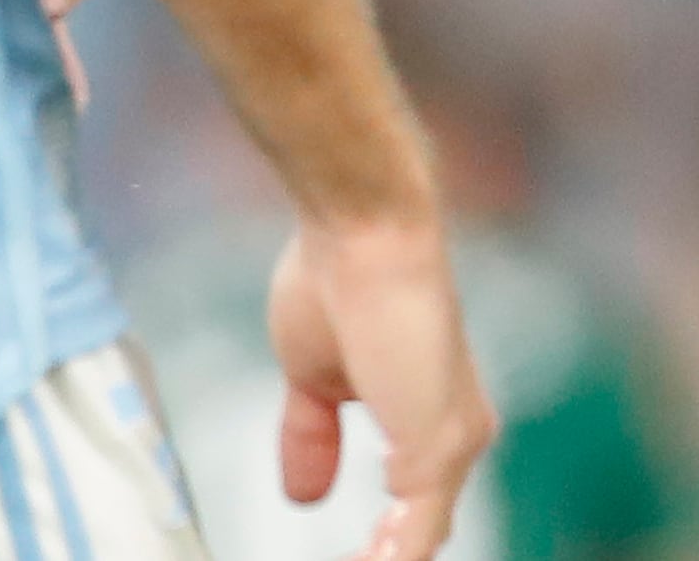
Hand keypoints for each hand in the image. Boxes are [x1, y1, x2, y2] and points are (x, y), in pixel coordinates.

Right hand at [269, 214, 490, 560]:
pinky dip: (390, 555)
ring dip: (385, 559)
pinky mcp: (438, 444)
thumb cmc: (336, 280)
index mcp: (429, 416)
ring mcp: (451, 442)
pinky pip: (416, 527)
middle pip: (422, 528)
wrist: (363, 230)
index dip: (382, 538)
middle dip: (386, 555)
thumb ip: (311, 435)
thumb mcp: (310, 375)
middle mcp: (455, 435)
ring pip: (421, 535)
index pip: (412, 501)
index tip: (347, 557)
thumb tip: (301, 494)